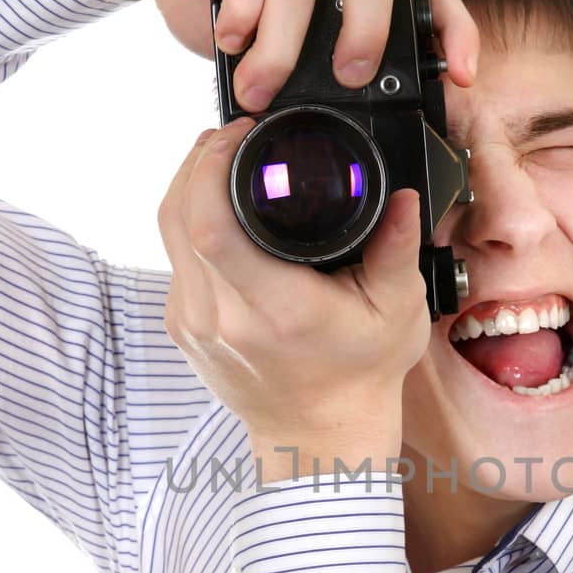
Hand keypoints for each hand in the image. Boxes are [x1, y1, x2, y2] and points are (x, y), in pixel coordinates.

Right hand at [43, 0, 479, 104]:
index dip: (453, 25)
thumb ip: (313, 60)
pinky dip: (245, 17)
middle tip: (350, 78)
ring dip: (281, 50)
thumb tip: (343, 128)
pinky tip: (232, 45)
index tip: (465, 76)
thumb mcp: (279, 29)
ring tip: (258, 94)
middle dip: (369, 30)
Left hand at [157, 121, 430, 481]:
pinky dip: (190, 220)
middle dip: (199, 160)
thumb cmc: (360, 376)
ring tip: (222, 156)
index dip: (213, 166)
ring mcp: (194, 324)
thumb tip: (404, 195)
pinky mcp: (181, 326)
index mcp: (276, 309)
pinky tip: (218, 205)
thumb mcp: (397, 311)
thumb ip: (397, 249)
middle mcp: (223, 318)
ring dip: (189, 184)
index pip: (212, 226)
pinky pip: (174, 256)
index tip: (241, 134)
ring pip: (168, 231)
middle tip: (233, 134)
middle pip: (179, 215)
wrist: (318, 438)